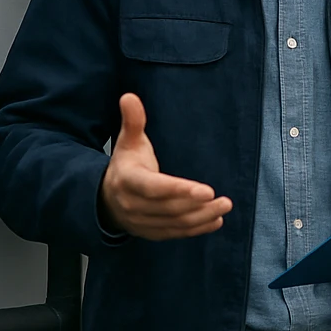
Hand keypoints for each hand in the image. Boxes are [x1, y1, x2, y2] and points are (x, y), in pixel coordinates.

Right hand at [99, 93, 232, 239]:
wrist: (106, 198)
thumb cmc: (125, 166)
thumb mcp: (127, 142)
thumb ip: (133, 121)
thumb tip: (130, 96)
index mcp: (127, 181)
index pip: (155, 188)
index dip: (180, 190)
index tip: (207, 190)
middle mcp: (132, 205)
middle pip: (169, 209)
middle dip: (198, 205)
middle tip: (223, 199)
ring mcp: (141, 222)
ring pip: (174, 223)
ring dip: (201, 217)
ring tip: (224, 207)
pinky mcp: (151, 233)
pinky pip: (175, 233)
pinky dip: (196, 229)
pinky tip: (216, 221)